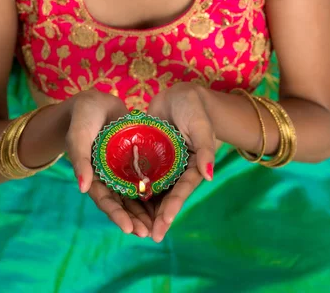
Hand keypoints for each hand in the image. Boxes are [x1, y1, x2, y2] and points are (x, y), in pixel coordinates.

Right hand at [66, 89, 151, 236]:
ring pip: (134, 194)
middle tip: (148, 234)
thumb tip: (83, 189)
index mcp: (92, 175)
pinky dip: (152, 190)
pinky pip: (144, 178)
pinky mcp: (133, 160)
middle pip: (121, 202)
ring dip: (144, 210)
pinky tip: (165, 200)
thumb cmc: (83, 117)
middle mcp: (107, 177)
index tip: (129, 228)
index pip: (104, 200)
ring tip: (158, 226)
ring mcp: (121, 169)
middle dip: (134, 219)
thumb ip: (80, 159)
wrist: (95, 101)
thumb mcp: (79, 135)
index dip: (116, 214)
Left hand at [146, 83, 215, 242]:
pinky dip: (133, 188)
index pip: (182, 190)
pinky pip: (140, 174)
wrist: (179, 94)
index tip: (162, 225)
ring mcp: (162, 165)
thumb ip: (206, 149)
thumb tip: (209, 176)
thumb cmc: (194, 108)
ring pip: (152, 190)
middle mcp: (177, 170)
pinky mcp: (149, 157)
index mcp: (193, 167)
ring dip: (143, 208)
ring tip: (132, 228)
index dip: (172, 207)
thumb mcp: (201, 126)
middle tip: (145, 236)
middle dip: (156, 217)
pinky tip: (121, 201)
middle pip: (166, 197)